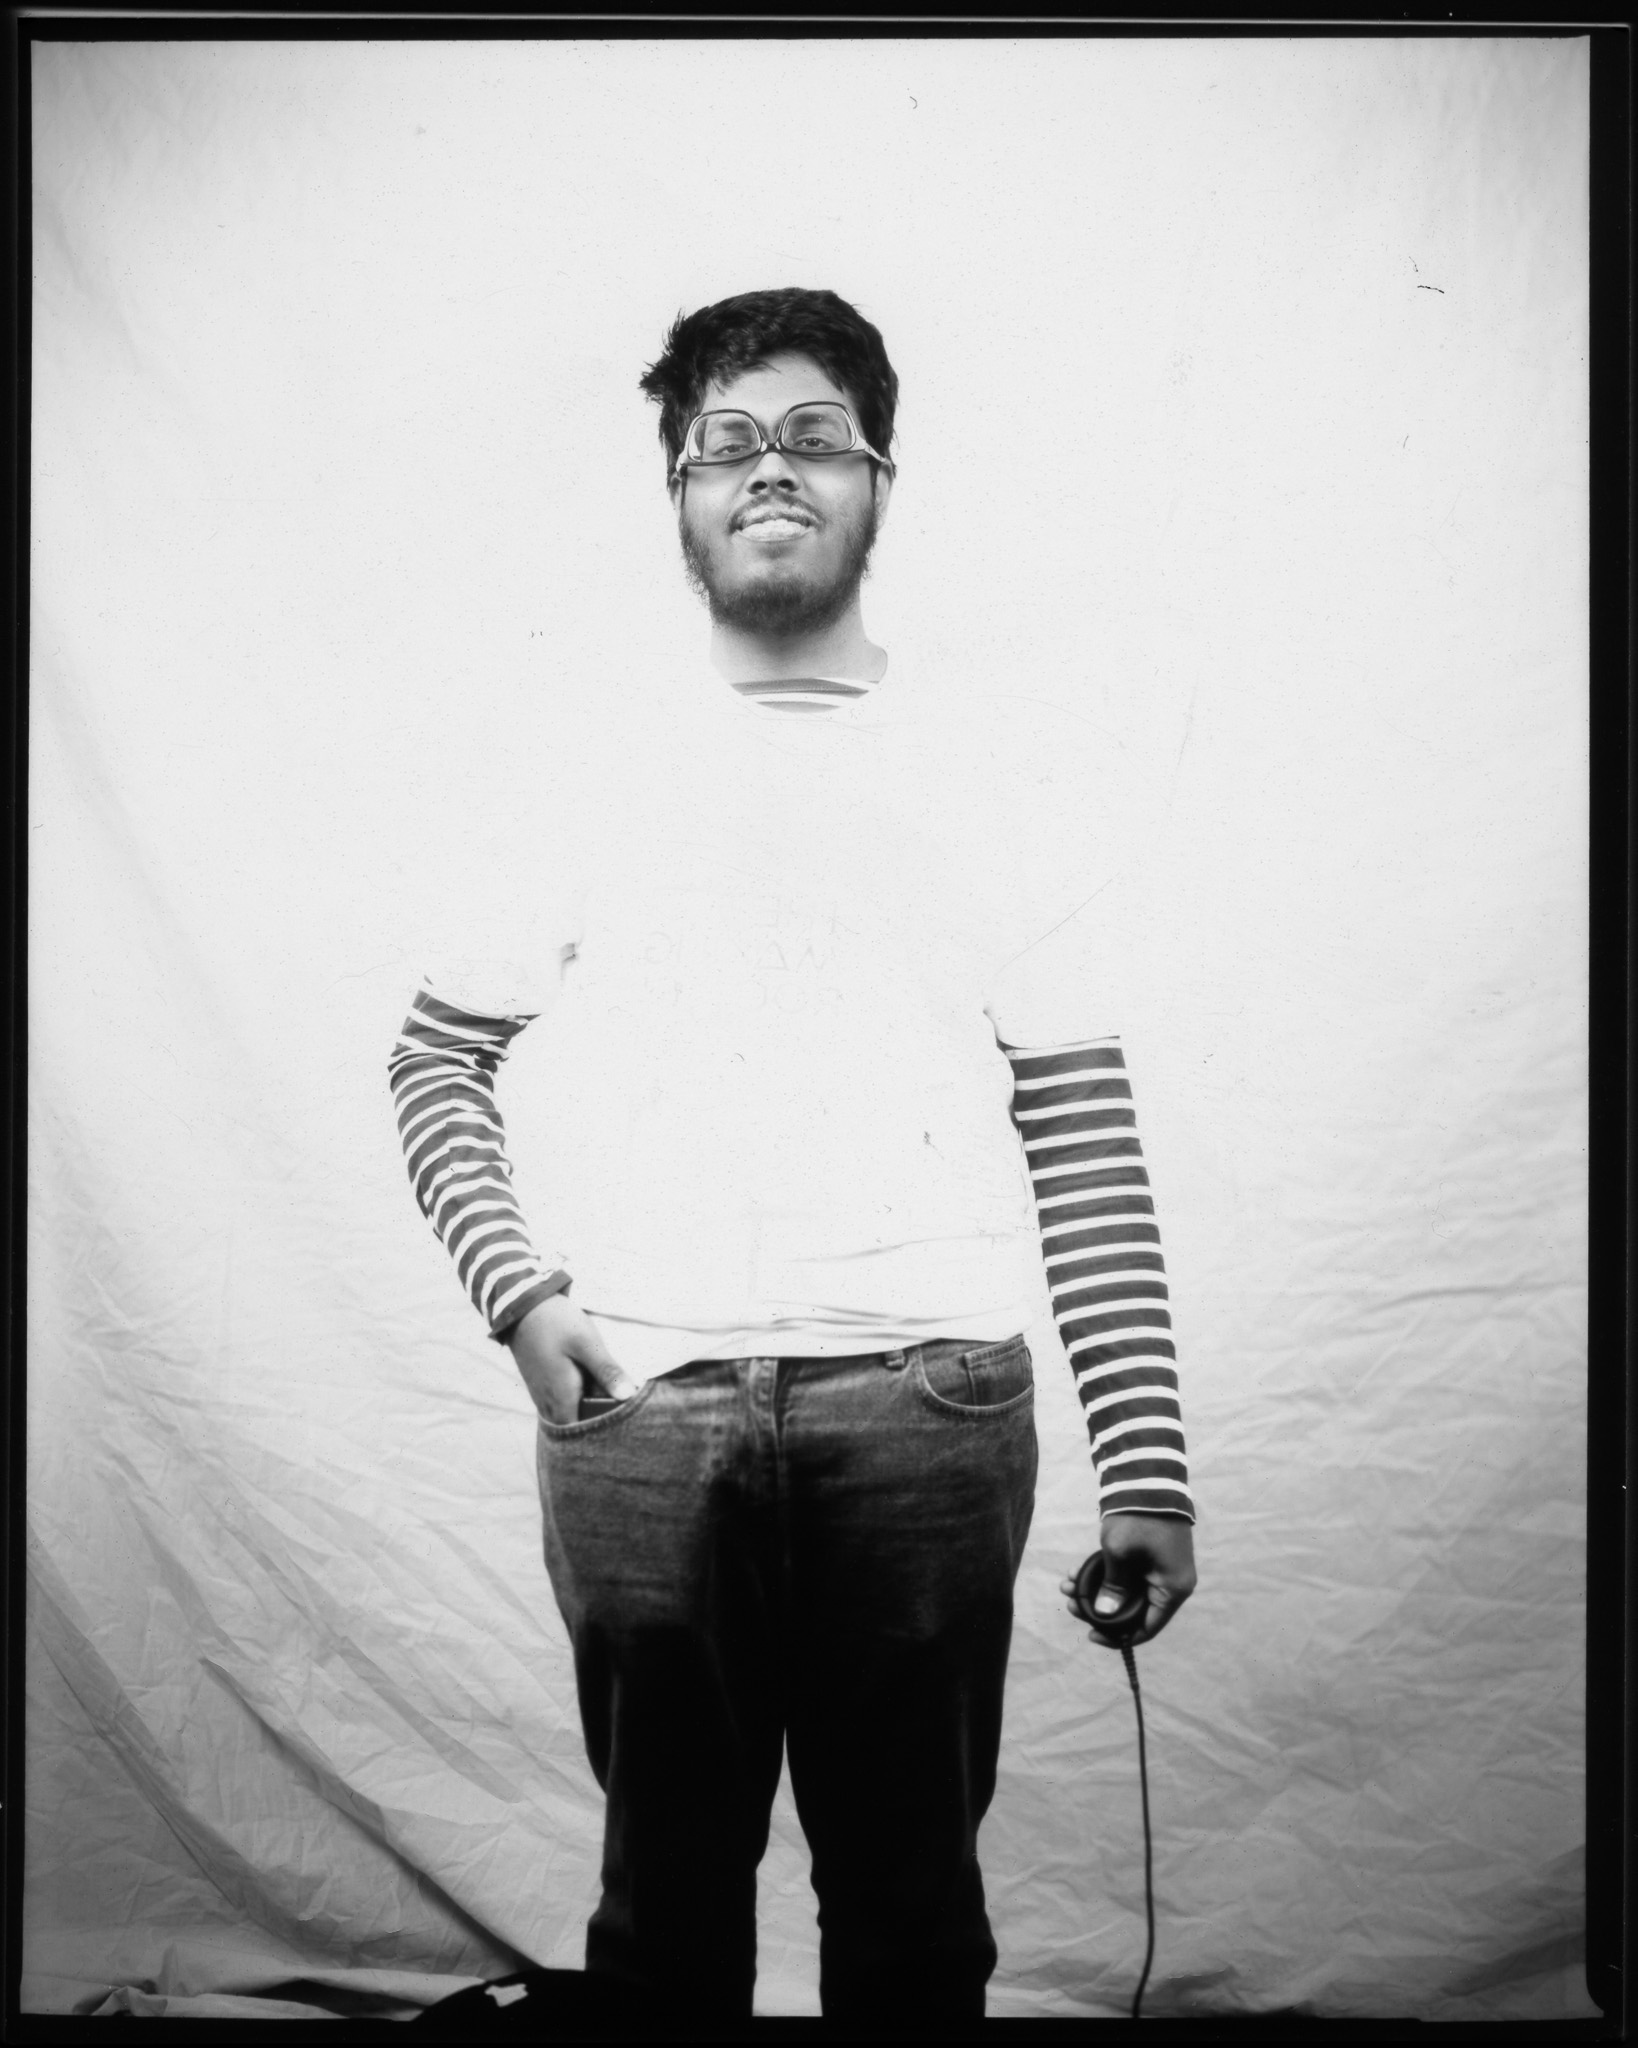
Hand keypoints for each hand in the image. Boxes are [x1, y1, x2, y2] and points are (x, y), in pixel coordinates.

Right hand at [504, 1292, 638, 1423]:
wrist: (523, 1306)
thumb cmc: (556, 1323)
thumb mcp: (587, 1344)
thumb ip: (606, 1371)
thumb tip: (629, 1396)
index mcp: (561, 1398)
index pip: (580, 1435)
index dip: (600, 1434)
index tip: (621, 1427)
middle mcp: (548, 1403)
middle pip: (574, 1427)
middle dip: (595, 1423)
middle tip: (619, 1411)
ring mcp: (541, 1394)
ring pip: (565, 1416)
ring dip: (584, 1411)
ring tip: (608, 1397)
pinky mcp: (540, 1384)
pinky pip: (559, 1404)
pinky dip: (574, 1401)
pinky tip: (590, 1385)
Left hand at [1060, 1513, 1196, 1649]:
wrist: (1146, 1476)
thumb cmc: (1137, 1517)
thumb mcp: (1119, 1554)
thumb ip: (1112, 1588)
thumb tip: (1104, 1615)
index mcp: (1173, 1589)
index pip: (1147, 1628)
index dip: (1118, 1636)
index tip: (1091, 1634)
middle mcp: (1171, 1582)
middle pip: (1133, 1610)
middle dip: (1099, 1608)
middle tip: (1071, 1603)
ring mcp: (1160, 1567)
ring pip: (1125, 1591)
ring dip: (1096, 1589)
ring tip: (1067, 1585)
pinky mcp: (1149, 1554)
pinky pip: (1126, 1574)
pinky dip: (1103, 1574)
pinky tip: (1076, 1572)